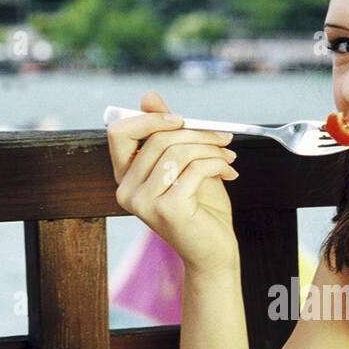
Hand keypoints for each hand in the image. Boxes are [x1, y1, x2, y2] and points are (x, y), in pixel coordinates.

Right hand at [107, 90, 239, 273]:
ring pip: (177, 152)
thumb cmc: (200, 209)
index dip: (150, 118)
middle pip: (157, 139)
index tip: (182, 120)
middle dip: (197, 133)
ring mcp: (143, 203)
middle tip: (224, 138)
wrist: (213, 252)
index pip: (119, 132)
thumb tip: (148, 96)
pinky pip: (194, 169)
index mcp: (125, 177)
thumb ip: (166, 132)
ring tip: (229, 157)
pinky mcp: (168, 210)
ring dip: (211, 149)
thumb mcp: (184, 164)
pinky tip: (229, 172)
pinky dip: (217, 164)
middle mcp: (126, 191)